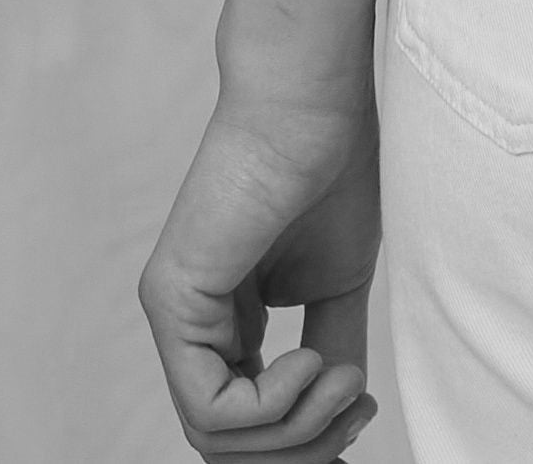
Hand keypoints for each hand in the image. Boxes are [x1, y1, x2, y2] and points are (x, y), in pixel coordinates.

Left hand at [140, 73, 381, 457]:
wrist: (314, 102)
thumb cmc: (334, 167)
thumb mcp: (339, 280)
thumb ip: (332, 345)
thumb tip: (338, 410)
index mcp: (231, 322)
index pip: (246, 421)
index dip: (304, 442)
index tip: (360, 418)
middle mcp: (194, 326)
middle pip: (229, 445)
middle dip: (302, 449)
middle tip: (354, 411)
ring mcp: (176, 316)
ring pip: (217, 438)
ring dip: (296, 428)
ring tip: (341, 381)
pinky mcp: (172, 302)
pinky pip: (208, 405)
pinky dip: (270, 406)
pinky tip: (310, 361)